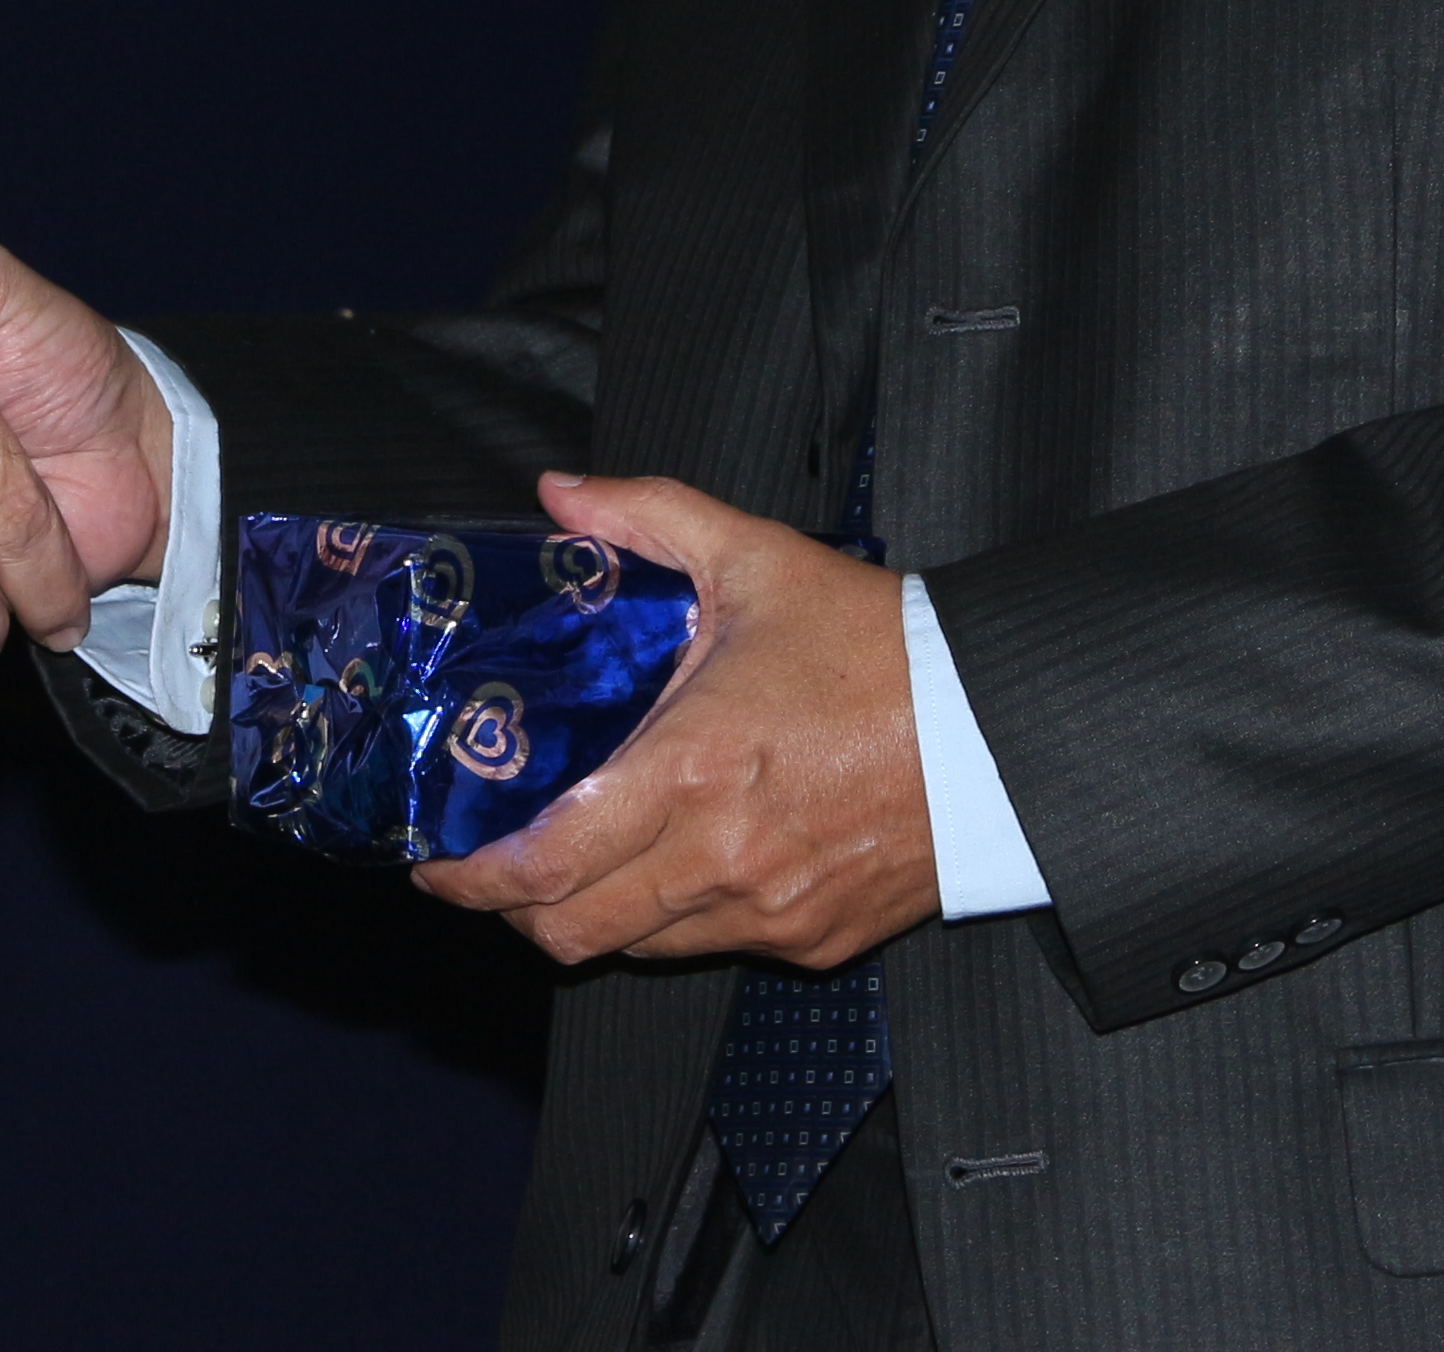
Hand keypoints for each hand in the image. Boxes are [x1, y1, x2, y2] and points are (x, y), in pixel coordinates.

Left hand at [412, 471, 933, 970]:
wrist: (1003, 728)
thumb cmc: (883, 648)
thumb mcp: (756, 560)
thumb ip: (646, 518)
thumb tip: (560, 497)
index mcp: (694, 772)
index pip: (549, 866)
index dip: (476, 880)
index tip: (440, 865)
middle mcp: (724, 859)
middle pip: (574, 934)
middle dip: (514, 910)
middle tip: (491, 870)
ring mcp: (770, 911)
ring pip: (639, 946)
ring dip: (594, 912)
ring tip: (578, 859)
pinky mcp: (813, 939)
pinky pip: (712, 946)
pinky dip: (675, 916)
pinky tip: (677, 858)